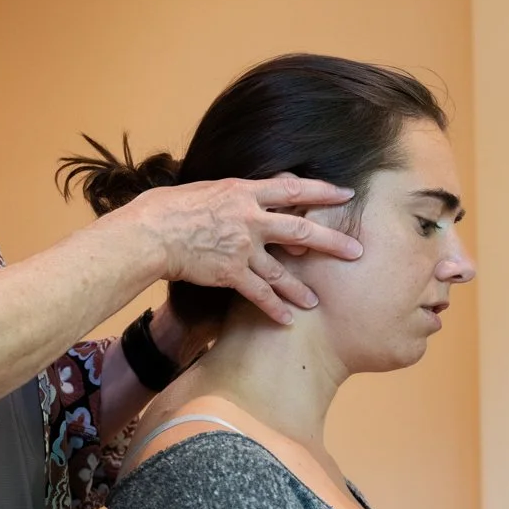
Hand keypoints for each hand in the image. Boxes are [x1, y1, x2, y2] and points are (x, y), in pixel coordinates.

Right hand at [126, 175, 363, 323]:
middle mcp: (250, 218)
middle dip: (331, 241)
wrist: (151, 232)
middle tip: (356, 252)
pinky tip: (288, 319)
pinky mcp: (231, 272)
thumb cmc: (169, 207)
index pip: (293, 188)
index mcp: (244, 192)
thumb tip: (242, 193)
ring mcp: (243, 247)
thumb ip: (232, 194)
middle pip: (301, 228)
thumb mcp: (206, 189)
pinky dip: (274, 307)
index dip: (322, 191)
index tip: (346, 193)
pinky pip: (258, 293)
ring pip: (282, 269)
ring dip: (301, 287)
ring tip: (317, 301)